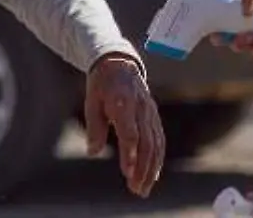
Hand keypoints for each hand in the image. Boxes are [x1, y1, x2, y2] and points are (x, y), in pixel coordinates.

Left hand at [83, 54, 164, 196]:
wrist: (120, 63)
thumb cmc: (102, 85)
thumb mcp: (92, 102)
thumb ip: (95, 127)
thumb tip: (92, 151)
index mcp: (123, 103)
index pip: (130, 131)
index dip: (129, 152)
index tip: (128, 171)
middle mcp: (141, 109)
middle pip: (146, 143)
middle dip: (142, 168)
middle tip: (136, 190)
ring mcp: (150, 112)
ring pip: (156, 144)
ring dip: (151, 169)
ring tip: (143, 189)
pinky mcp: (154, 116)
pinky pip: (160, 140)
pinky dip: (158, 159)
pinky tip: (153, 175)